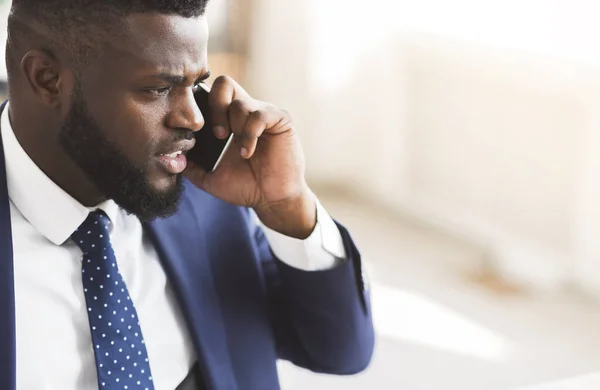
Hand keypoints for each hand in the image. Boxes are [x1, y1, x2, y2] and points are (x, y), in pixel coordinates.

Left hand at [184, 76, 316, 238]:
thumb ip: (190, 166)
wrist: (271, 200)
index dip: (201, 103)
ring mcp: (264, 114)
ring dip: (233, 126)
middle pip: (224, 83)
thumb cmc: (245, 187)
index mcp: (229, 120)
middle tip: (216, 134)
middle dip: (215, 106)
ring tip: (236, 150)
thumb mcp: (209, 177)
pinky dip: (249, 134)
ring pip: (240, 102)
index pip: (211, 93)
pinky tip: (247, 152)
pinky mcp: (280, 120)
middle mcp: (246, 112)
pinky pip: (259, 115)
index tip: (198, 129)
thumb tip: (167, 157)